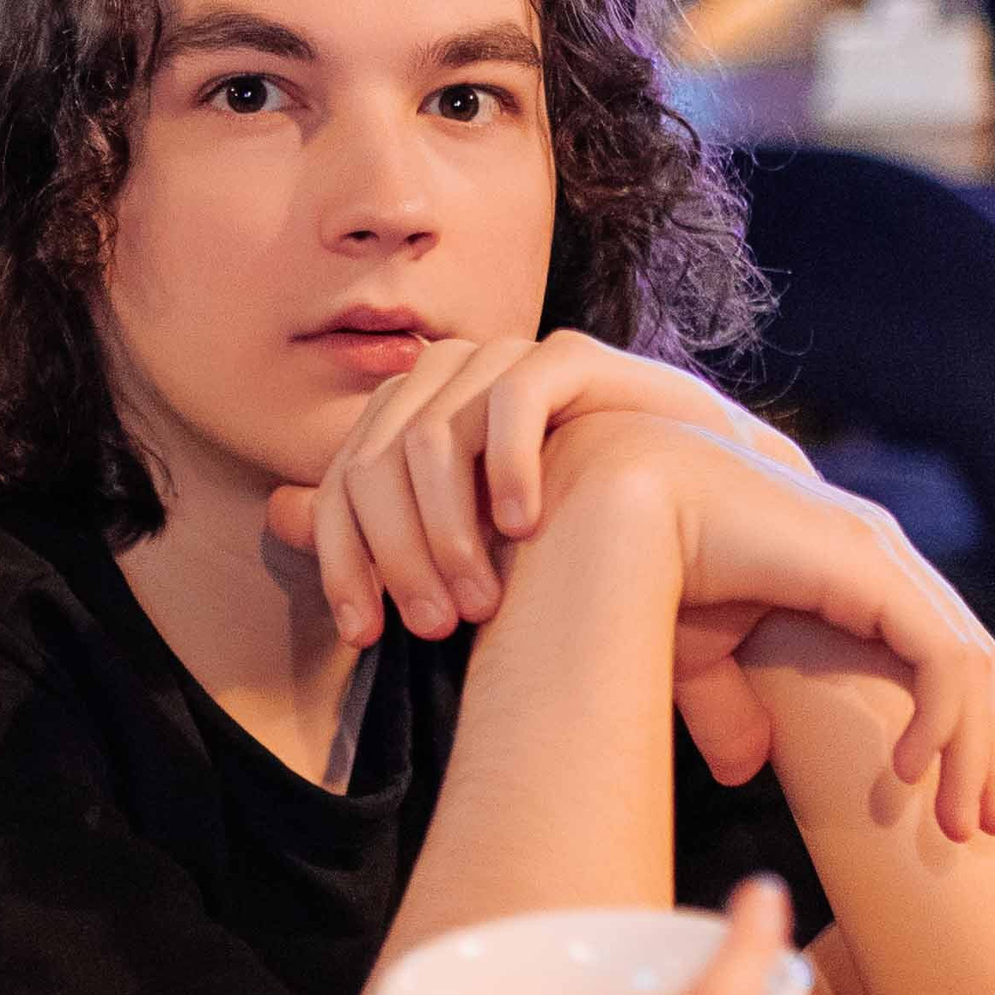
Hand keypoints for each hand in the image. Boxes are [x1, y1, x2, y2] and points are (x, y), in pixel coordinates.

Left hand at [266, 328, 811, 647]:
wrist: (714, 523)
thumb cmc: (590, 546)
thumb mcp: (477, 556)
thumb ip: (385, 530)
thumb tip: (280, 515)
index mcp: (418, 429)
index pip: (343, 483)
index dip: (341, 559)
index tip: (364, 636)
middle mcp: (454, 387)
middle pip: (375, 458)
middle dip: (392, 554)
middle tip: (430, 629)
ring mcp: (513, 363)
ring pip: (432, 429)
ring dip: (443, 523)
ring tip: (476, 599)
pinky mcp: (579, 358)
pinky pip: (519, 389)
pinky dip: (510, 457)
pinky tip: (522, 524)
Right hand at [543, 411, 994, 840]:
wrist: (619, 505)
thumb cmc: (647, 568)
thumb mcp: (698, 658)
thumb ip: (730, 709)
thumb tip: (746, 770)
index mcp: (849, 569)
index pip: (939, 644)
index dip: (966, 714)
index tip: (971, 783)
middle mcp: (878, 556)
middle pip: (968, 660)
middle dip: (984, 750)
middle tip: (984, 828)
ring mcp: (880, 557)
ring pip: (969, 664)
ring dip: (974, 752)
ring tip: (960, 825)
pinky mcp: (870, 570)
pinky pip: (941, 657)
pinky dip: (943, 720)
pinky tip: (910, 772)